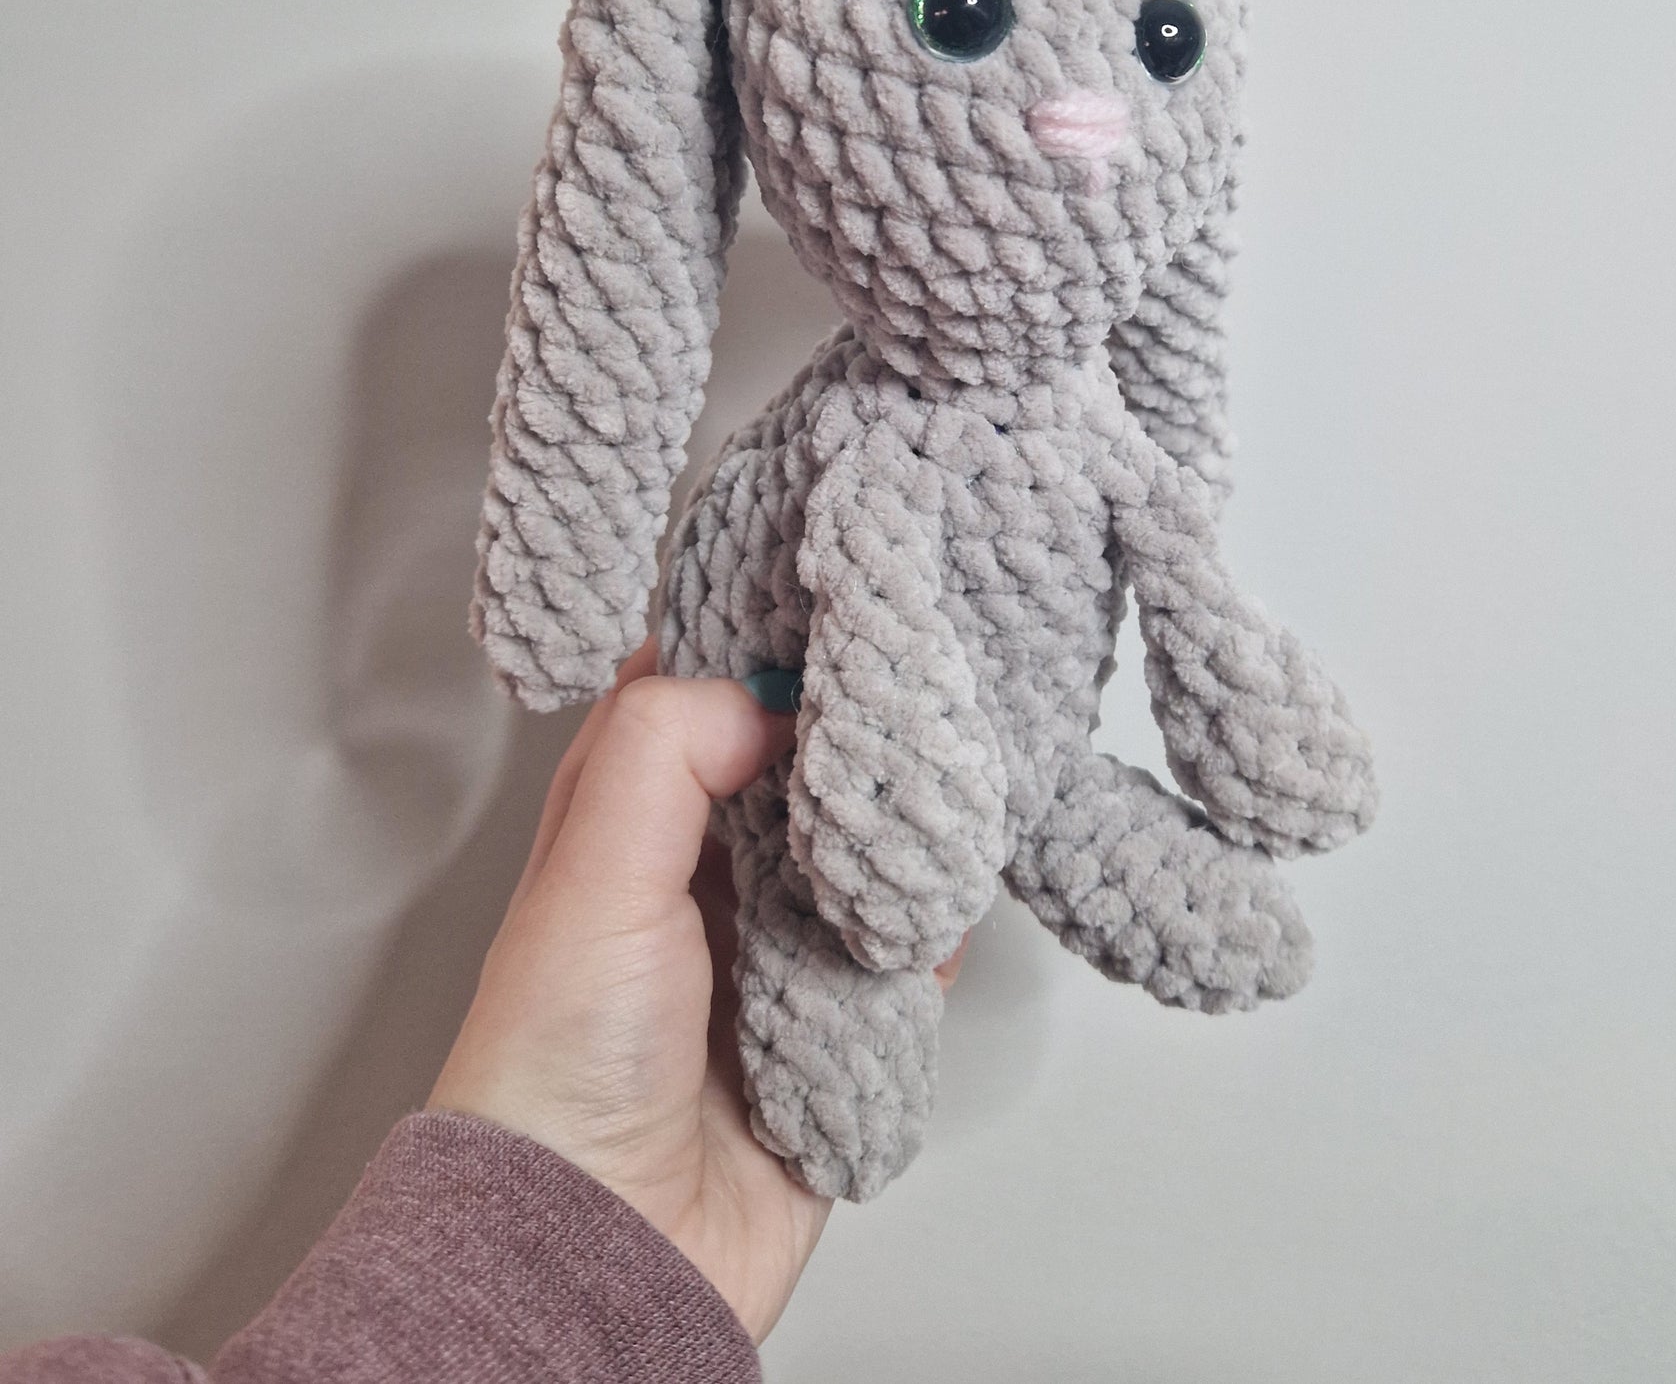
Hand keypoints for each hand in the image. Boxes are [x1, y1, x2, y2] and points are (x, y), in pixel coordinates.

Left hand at [429, 645, 965, 1340]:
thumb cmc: (557, 1073)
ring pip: (859, 858)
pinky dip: (927, 939)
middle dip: (854, 742)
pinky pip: (902, 960)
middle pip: (798, 772)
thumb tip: (766, 694)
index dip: (759, 650)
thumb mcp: (593, 875)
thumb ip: (668, 753)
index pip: (701, 698)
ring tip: (939, 804)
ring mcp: (768, 952)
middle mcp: (699, 876)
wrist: (601, 1251)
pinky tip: (939, 916)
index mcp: (628, 822)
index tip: (833, 604)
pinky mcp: (827, 1027)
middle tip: (913, 694)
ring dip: (900, 840)